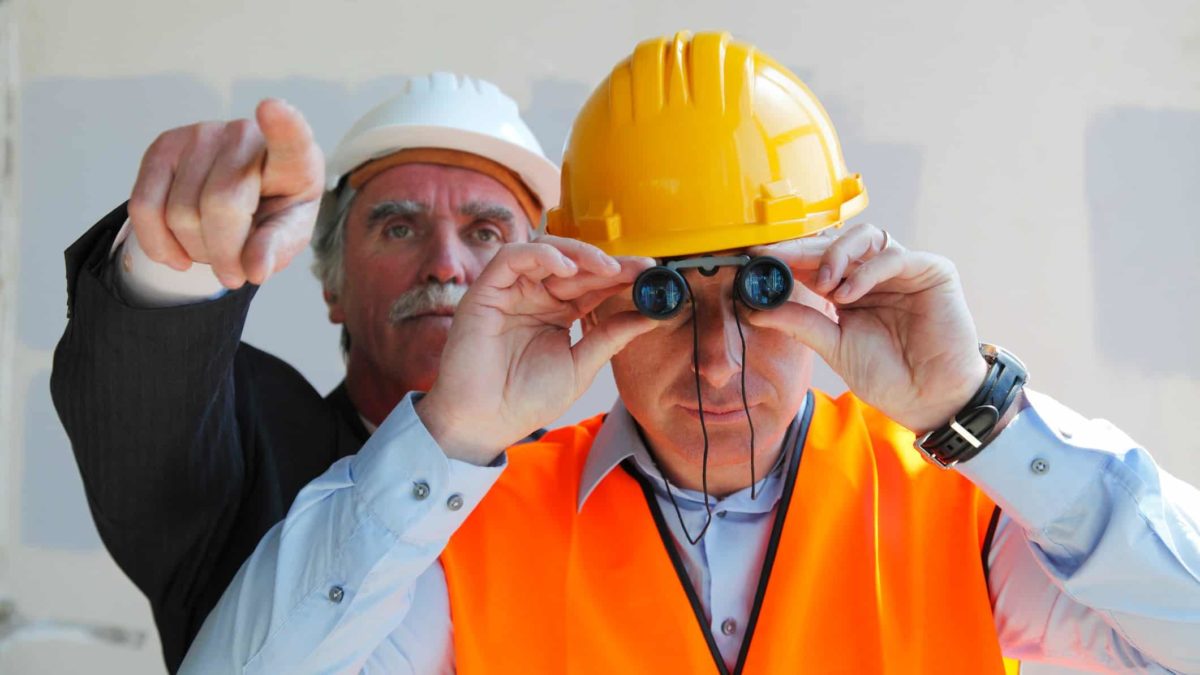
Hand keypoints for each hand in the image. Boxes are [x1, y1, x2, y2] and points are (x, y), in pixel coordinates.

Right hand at [127, 99, 324, 287]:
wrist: (242, 202)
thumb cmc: (274, 212)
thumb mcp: (288, 235)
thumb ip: (275, 249)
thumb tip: (254, 269)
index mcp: (294, 158)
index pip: (290, 140)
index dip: (283, 125)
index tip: (273, 108)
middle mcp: (246, 136)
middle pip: (220, 206)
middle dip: (222, 254)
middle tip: (233, 270)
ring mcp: (201, 135)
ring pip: (179, 214)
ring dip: (193, 250)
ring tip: (212, 247)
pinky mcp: (163, 146)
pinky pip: (143, 208)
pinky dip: (157, 244)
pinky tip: (178, 253)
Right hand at [416, 237, 655, 464]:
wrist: (485, 423)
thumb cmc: (525, 400)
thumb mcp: (580, 367)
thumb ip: (610, 338)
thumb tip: (650, 316)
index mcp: (558, 314)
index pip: (592, 285)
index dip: (620, 276)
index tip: (650, 274)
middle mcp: (535, 297)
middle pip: (575, 266)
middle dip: (608, 264)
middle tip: (639, 267)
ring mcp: (511, 291)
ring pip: (546, 251)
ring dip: (579, 254)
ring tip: (607, 268)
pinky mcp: (486, 290)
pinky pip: (511, 257)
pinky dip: (541, 255)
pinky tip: (567, 268)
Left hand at [748, 223, 987, 433]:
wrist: (929, 399)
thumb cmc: (887, 375)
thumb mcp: (834, 347)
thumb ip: (800, 323)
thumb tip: (755, 310)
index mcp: (850, 290)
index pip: (815, 262)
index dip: (787, 258)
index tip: (756, 259)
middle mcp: (875, 275)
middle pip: (836, 244)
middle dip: (803, 249)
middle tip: (777, 257)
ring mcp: (903, 270)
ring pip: (865, 238)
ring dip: (836, 254)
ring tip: (823, 283)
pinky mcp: (931, 271)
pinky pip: (894, 257)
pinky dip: (866, 271)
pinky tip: (849, 293)